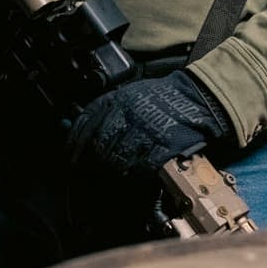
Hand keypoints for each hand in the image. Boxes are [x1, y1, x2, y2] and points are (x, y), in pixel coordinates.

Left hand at [67, 70, 231, 179]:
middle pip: (99, 146)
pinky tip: (134, 172)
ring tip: (112, 173)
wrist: (196, 98)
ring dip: (112, 170)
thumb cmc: (162, 98)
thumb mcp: (130, 93)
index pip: (86, 125)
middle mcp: (129, 115)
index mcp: (119, 101)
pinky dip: (136, 174)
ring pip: (118, 160)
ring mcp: (146, 132)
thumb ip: (106, 110)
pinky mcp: (163, 148)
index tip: (70, 158)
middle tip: (88, 170)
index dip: (75, 145)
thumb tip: (77, 130)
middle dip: (92, 162)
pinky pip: (141, 168)